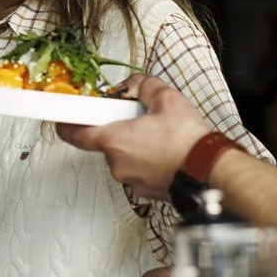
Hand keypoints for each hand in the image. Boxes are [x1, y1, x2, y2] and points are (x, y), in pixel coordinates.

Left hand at [58, 75, 209, 199]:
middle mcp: (117, 164)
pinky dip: (147, 160)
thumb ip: (143, 86)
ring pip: (124, 157)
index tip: (65, 117)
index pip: (75, 134)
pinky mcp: (146, 192)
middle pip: (106, 142)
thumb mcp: (166, 99)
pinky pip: (139, 171)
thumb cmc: (188, 142)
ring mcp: (131, 181)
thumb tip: (135, 85)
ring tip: (160, 135)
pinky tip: (167, 151)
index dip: (67, 124)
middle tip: (138, 118)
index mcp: (114, 141)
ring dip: (135, 145)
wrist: (210, 173)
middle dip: (119, 128)